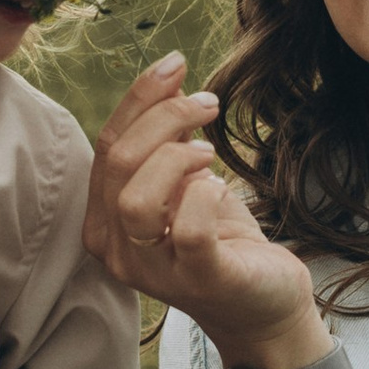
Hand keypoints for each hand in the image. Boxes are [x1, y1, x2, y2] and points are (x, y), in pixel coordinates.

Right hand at [84, 56, 327, 368]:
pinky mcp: (200, 282)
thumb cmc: (221, 238)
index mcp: (105, 220)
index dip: (139, 98)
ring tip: (209, 152)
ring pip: (137, 201)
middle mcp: (117, 250)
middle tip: (207, 103)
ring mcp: (154, 272)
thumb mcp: (188, 178)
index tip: (176, 64)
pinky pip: (190, 231)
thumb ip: (169, 134)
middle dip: (163, 117)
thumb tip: (169, 72)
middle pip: (119, 163)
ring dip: (176, 158)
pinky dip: (206, 195)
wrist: (262, 304)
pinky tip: (221, 187)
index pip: (106, 146)